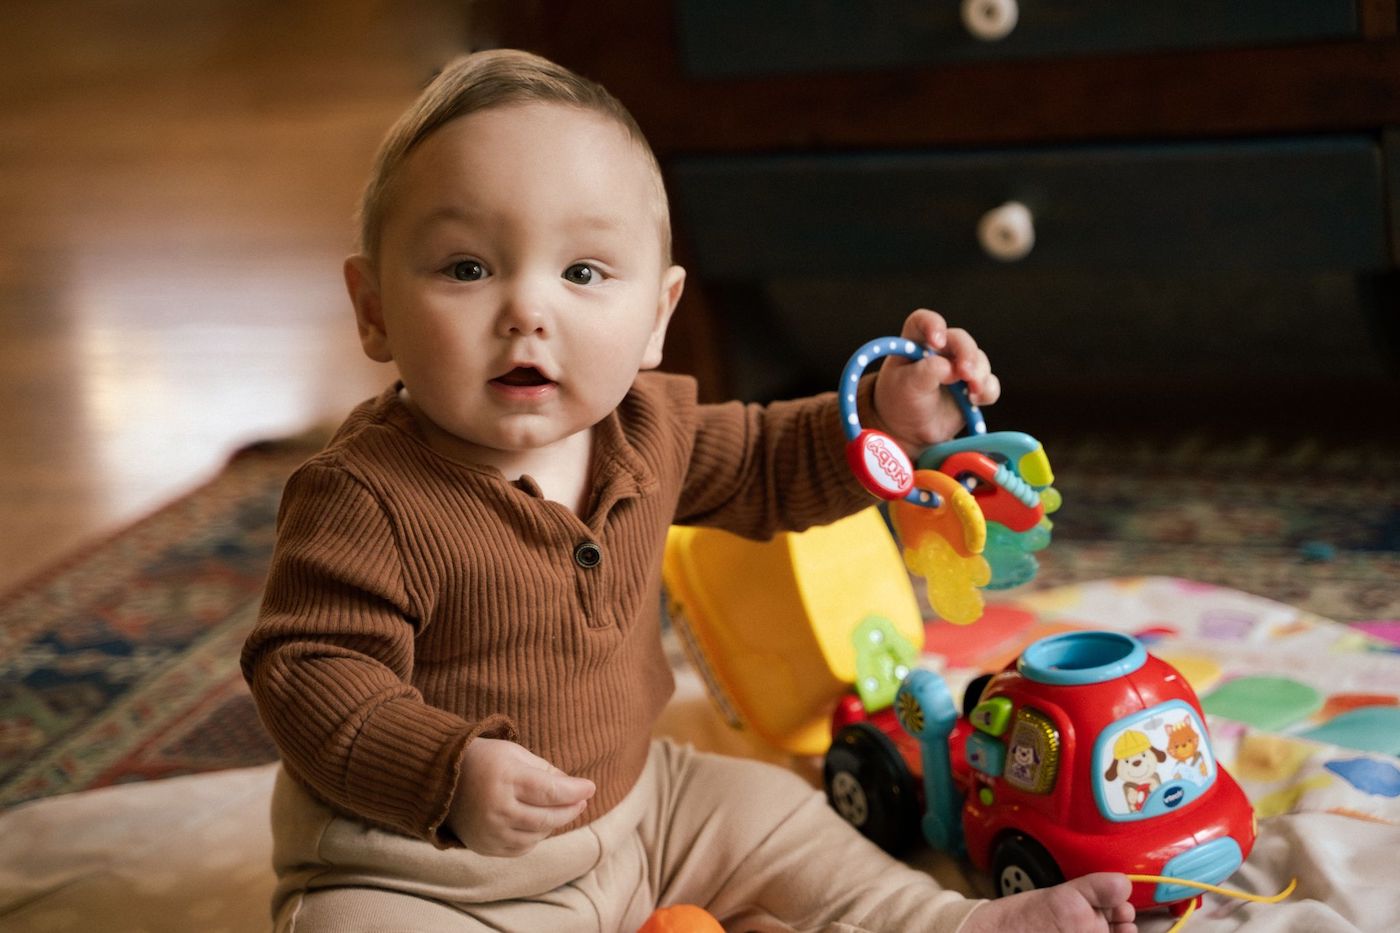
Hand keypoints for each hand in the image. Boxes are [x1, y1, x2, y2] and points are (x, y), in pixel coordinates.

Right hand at [446, 738, 594, 855]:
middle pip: (547, 818)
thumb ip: (545, 770)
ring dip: (554, 823)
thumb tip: (573, 787)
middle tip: (581, 800)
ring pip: (537, 836)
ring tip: (562, 809)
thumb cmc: (484, 759)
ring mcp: (491, 831)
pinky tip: (540, 823)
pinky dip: (536, 837)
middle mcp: (497, 808)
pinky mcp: (485, 846)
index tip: (590, 787)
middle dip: (570, 809)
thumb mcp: (514, 753)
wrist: (441, 780)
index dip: (575, 791)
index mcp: (506, 779)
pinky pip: (521, 848)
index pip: (552, 792)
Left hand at [872, 309, 999, 452]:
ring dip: (979, 373)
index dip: (933, 325)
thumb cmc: (900, 401)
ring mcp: (959, 368)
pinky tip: (975, 400)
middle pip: (960, 340)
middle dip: (967, 354)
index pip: (924, 321)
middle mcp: (941, 350)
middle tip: (966, 373)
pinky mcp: (973, 387)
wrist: (907, 430)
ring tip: (972, 392)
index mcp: (916, 342)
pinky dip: (987, 390)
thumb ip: (924, 373)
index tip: (936, 342)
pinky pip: (990, 384)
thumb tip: (949, 367)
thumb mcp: (905, 386)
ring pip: (979, 360)